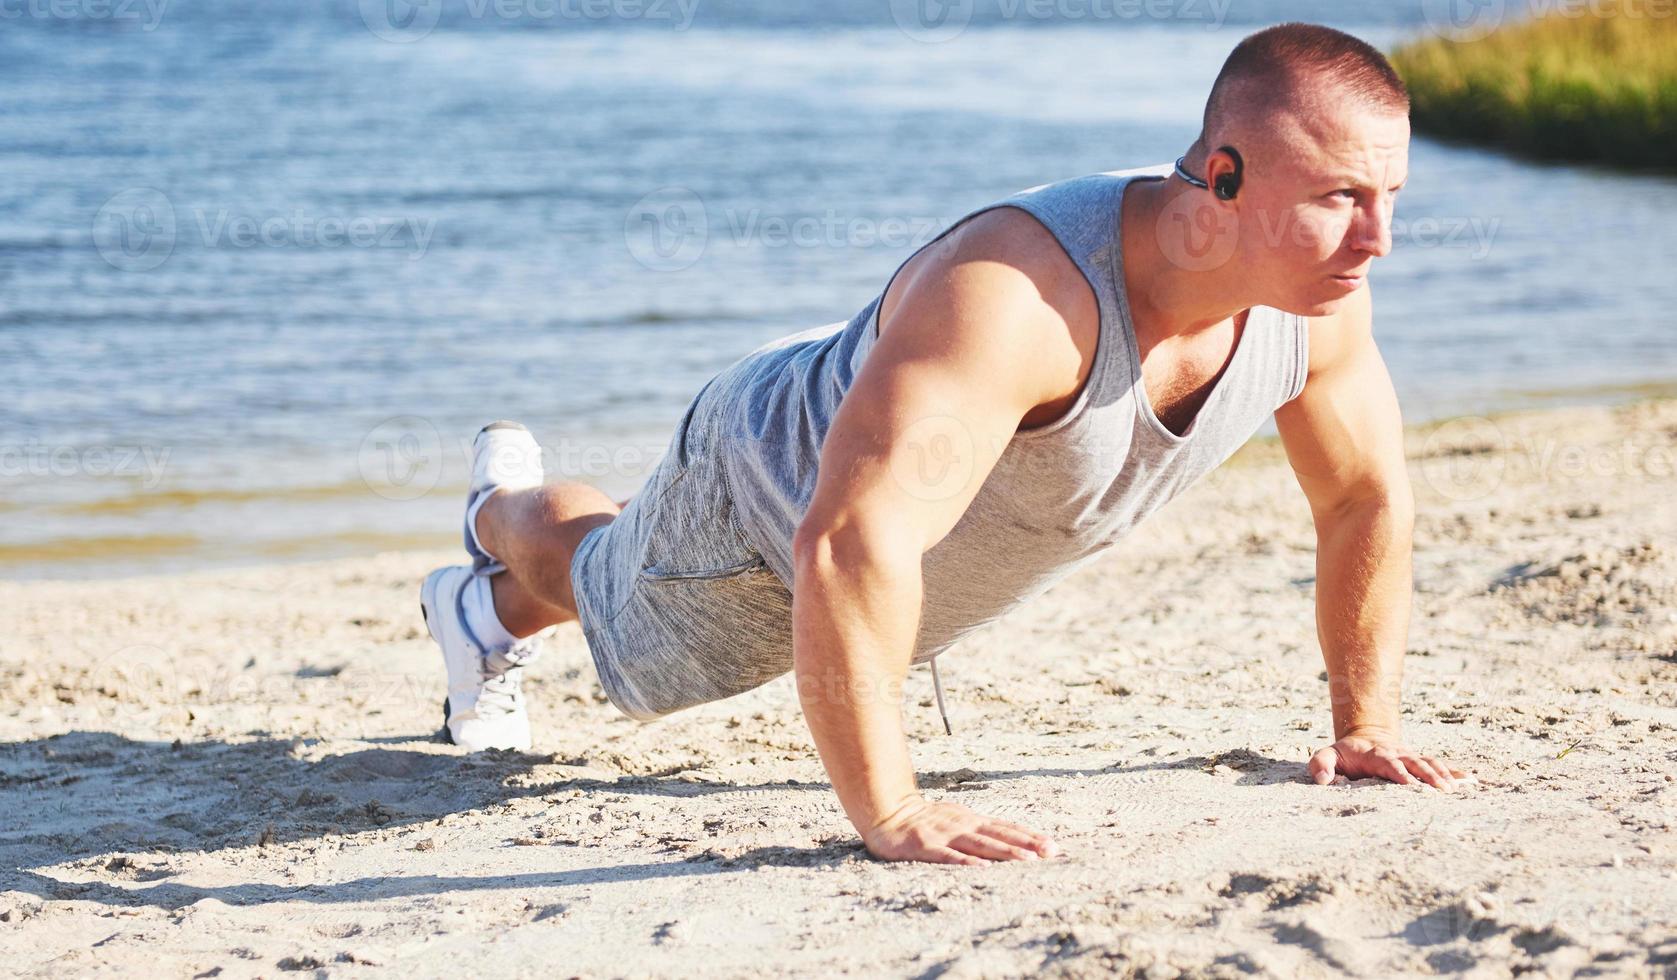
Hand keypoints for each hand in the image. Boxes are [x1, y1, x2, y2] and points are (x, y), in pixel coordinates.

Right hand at [862, 796, 1059, 864]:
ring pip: (980, 844)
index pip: (1005, 828)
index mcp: (970, 820)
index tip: (1053, 846)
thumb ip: (977, 831)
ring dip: (1005, 851)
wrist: (886, 812)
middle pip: (999, 835)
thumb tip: (1006, 841)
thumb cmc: (923, 821)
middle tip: (1051, 852)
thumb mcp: (954, 820)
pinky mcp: (925, 846)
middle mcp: (962, 824)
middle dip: (1027, 843)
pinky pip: (948, 856)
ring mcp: (944, 835)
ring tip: (1028, 859)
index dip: (1030, 836)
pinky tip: (981, 868)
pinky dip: (965, 861)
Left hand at [1309, 728, 1467, 789]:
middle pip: (1415, 763)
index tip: (1410, 786)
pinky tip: (1471, 782)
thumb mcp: (1327, 755)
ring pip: (1430, 763)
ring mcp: (1410, 757)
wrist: (1365, 737)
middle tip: (1442, 791)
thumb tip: (1323, 781)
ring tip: (1456, 790)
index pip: (1388, 763)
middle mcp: (1397, 754)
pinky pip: (1440, 766)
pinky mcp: (1420, 762)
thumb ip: (1320, 765)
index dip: (1399, 774)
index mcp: (1375, 754)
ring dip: (1444, 775)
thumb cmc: (1344, 755)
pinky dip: (1455, 773)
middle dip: (1428, 776)